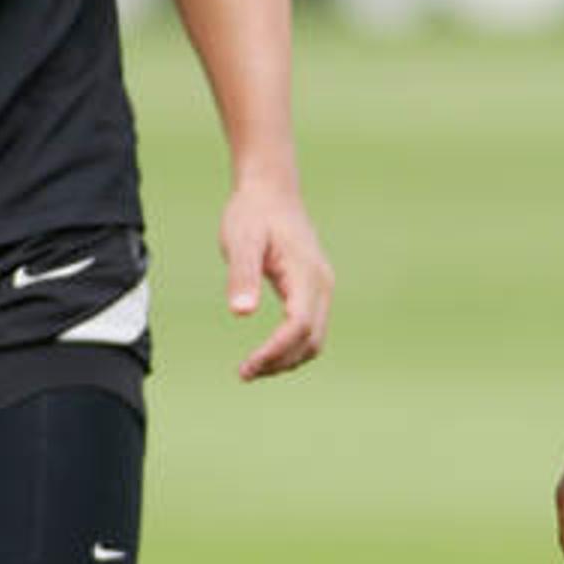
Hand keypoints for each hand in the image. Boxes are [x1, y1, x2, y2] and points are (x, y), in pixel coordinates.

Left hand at [221, 176, 333, 379]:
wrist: (271, 190)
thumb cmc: (253, 213)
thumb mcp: (241, 240)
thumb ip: (242, 275)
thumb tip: (240, 313)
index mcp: (306, 273)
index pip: (299, 326)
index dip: (275, 351)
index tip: (247, 366)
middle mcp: (322, 284)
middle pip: (311, 340)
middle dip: (280, 362)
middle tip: (244, 373)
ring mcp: (322, 287)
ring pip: (315, 339)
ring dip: (287, 359)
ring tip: (253, 368)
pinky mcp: (315, 289)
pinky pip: (311, 328)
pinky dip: (291, 347)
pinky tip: (266, 351)